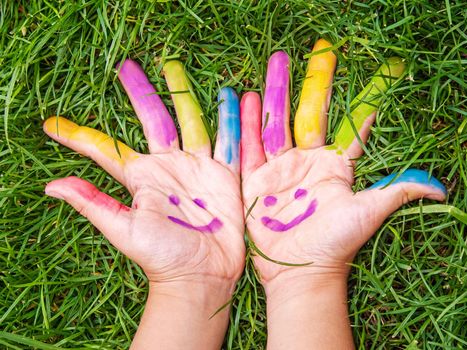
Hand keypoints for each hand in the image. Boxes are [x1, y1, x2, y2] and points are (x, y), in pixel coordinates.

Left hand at [44, 59, 243, 348]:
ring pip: (193, 121)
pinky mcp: (225, 174)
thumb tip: (51, 185)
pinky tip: (235, 96)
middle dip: (143, 93)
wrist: (202, 274)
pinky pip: (230, 141)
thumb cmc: (161, 255)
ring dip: (187, 95)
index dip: (80, 136)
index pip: (107, 149)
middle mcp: (169, 166)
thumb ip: (94, 202)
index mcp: (142, 177)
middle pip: (155, 119)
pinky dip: (234, 119)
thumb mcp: (125, 229)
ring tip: (176, 67)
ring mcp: (198, 167)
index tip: (51, 124)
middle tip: (128, 65)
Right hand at [240, 39, 446, 348]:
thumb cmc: (336, 243)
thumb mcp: (367, 212)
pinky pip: (250, 146)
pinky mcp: (257, 180)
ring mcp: (282, 169)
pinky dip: (247, 123)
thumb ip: (398, 191)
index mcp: (337, 165)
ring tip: (276, 62)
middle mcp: (310, 161)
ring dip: (277, 92)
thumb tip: (442, 188)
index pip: (352, 124)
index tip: (378, 71)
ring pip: (278, 122)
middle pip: (310, 113)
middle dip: (312, 82)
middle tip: (318, 50)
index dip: (365, 99)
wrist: (299, 272)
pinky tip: (245, 97)